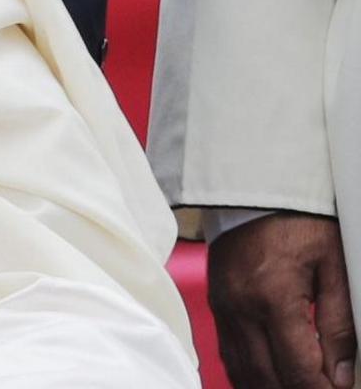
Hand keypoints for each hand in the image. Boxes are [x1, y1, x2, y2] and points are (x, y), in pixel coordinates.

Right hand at [209, 212, 354, 387]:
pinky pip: (229, 354)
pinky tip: (267, 381)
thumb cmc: (298, 220)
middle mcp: (241, 308)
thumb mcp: (334, 266)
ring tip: (296, 388)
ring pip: (243, 371)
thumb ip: (338, 323)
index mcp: (273, 297)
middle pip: (268, 377)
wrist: (253, 190)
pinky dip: (249, 376)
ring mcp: (224, 308)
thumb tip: (341, 373)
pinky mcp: (217, 305)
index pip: (298, 368)